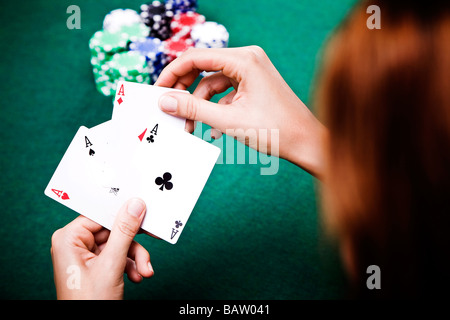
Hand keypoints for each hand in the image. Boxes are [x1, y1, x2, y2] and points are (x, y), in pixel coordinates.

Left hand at [51, 198, 153, 299]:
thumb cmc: (88, 303)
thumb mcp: (111, 265)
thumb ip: (124, 232)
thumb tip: (135, 205)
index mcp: (69, 238)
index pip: (101, 214)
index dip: (124, 214)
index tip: (145, 212)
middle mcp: (75, 244)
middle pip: (114, 230)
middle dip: (134, 245)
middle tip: (154, 240)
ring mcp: (86, 256)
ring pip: (120, 245)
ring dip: (136, 258)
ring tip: (145, 272)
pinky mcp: (96, 266)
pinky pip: (119, 257)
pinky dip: (131, 266)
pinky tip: (137, 277)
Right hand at [155, 46, 326, 177]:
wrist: (306, 143)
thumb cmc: (276, 130)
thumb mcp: (228, 120)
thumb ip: (193, 108)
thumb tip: (165, 100)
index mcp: (244, 59)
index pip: (196, 58)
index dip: (172, 74)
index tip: (157, 90)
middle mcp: (248, 60)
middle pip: (203, 68)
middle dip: (185, 91)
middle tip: (169, 109)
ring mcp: (251, 73)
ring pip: (213, 84)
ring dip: (200, 105)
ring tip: (190, 127)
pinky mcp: (253, 86)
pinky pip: (225, 93)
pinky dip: (215, 108)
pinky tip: (211, 129)